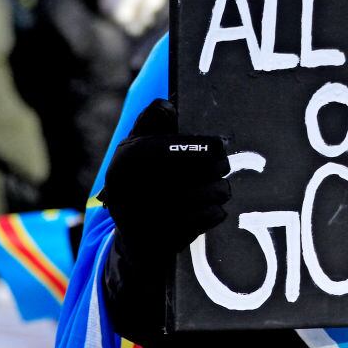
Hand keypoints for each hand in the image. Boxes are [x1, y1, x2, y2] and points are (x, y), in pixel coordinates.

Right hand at [101, 99, 230, 259]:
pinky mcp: (161, 242)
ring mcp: (143, 221)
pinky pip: (201, 221)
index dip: (194, 146)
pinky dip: (214, 212)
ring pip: (196, 198)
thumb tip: (168, 105)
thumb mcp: (137, 149)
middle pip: (184, 174)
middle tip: (225, 166)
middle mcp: (126, 193)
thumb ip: (151, 123)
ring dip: (218, 190)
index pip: (159, 150)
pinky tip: (215, 208)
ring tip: (221, 188)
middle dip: (214, 168)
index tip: (217, 147)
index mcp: (122, 164)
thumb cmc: (142, 181)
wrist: (136, 238)